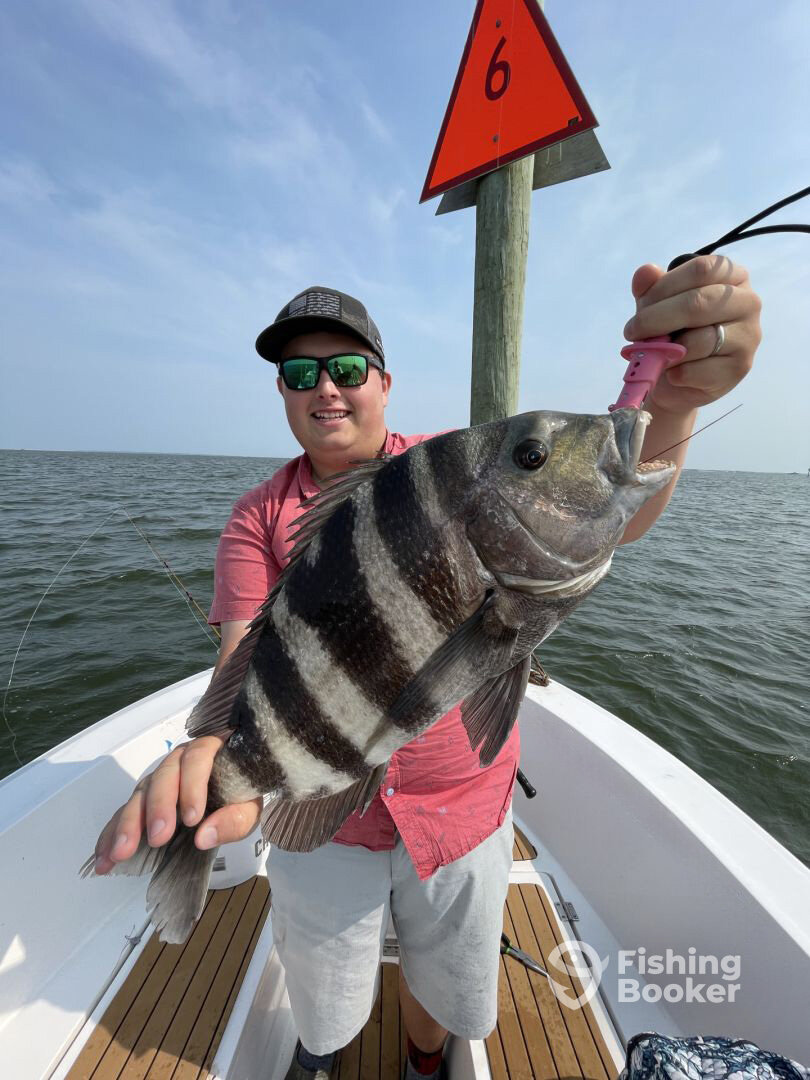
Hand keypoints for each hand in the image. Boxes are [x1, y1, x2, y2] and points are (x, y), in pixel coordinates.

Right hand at [92, 733, 262, 873]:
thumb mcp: (248, 808)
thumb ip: (234, 820)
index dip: (193, 787)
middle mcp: (179, 760)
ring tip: (120, 852)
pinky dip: (111, 835)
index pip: (198, 759)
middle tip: (158, 838)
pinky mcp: (143, 799)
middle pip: (164, 776)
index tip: (193, 819)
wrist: (231, 794)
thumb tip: (203, 837)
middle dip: (157, 808)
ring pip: (140, 794)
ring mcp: (158, 778)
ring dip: (127, 824)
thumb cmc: (240, 794)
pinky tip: (104, 856)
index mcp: (209, 750)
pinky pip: (123, 813)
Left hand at [623, 255, 761, 413]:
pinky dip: (676, 373)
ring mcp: (748, 335)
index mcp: (732, 276)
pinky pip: (700, 370)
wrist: (678, 378)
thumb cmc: (672, 332)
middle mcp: (748, 302)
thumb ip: (651, 287)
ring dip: (666, 350)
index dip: (664, 287)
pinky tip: (671, 372)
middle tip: (633, 332)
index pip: (700, 270)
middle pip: (699, 303)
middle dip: (657, 318)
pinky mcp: (740, 367)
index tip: (640, 305)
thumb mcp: (658, 305)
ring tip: (653, 354)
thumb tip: (645, 273)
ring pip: (700, 340)